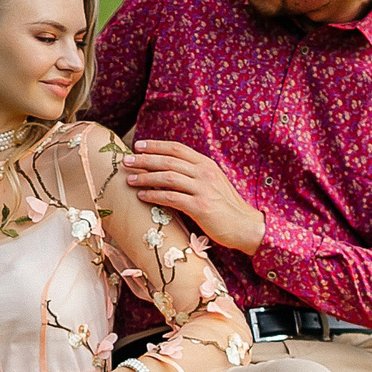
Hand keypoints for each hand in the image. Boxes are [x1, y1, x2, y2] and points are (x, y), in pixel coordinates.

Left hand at [122, 140, 264, 255]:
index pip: (177, 149)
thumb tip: (168, 171)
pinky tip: (142, 196)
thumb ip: (194, 174)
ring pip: (167, 177)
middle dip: (144, 159)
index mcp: (206, 164)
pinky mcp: (200, 207)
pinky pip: (171, 197)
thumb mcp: (212, 183)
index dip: (156, 146)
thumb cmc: (226, 207)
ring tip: (130, 179)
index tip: (138, 146)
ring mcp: (202, 189)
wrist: (245, 226)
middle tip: (126, 161)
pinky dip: (154, 195)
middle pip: (168, 161)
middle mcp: (204, 173)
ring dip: (145, 177)